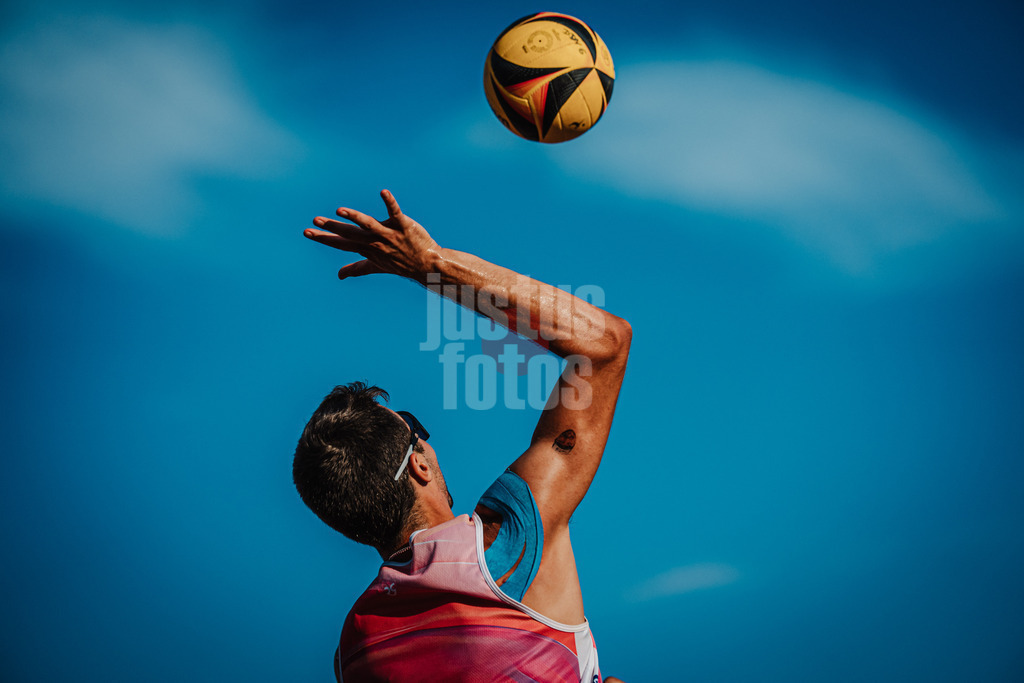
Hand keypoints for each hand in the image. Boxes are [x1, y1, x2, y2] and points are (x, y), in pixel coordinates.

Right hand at [304, 189, 440, 280]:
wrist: (426, 265)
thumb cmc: (400, 263)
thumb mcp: (375, 266)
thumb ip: (356, 269)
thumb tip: (339, 275)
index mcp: (366, 249)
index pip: (341, 244)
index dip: (324, 238)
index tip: (306, 232)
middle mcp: (375, 242)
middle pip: (351, 234)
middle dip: (333, 228)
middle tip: (316, 220)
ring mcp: (389, 233)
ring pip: (369, 224)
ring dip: (355, 217)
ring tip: (340, 211)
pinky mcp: (403, 225)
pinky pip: (395, 212)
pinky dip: (390, 202)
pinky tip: (383, 192)